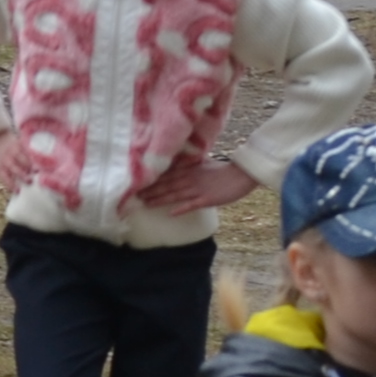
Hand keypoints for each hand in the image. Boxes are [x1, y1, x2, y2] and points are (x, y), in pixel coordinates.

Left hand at [133, 155, 256, 213]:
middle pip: (166, 185)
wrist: (241, 173)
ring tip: (146, 204)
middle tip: (134, 196)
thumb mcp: (203, 164)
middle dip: (150, 191)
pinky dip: (181, 208)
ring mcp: (198, 189)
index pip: (166, 175)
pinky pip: (192, 204)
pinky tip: (171, 213)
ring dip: (160, 199)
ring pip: (175, 194)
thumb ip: (189, 165)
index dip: (151, 180)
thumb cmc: (223, 170)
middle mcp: (190, 179)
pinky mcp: (207, 199)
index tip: (137, 184)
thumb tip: (178, 165)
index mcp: (189, 170)